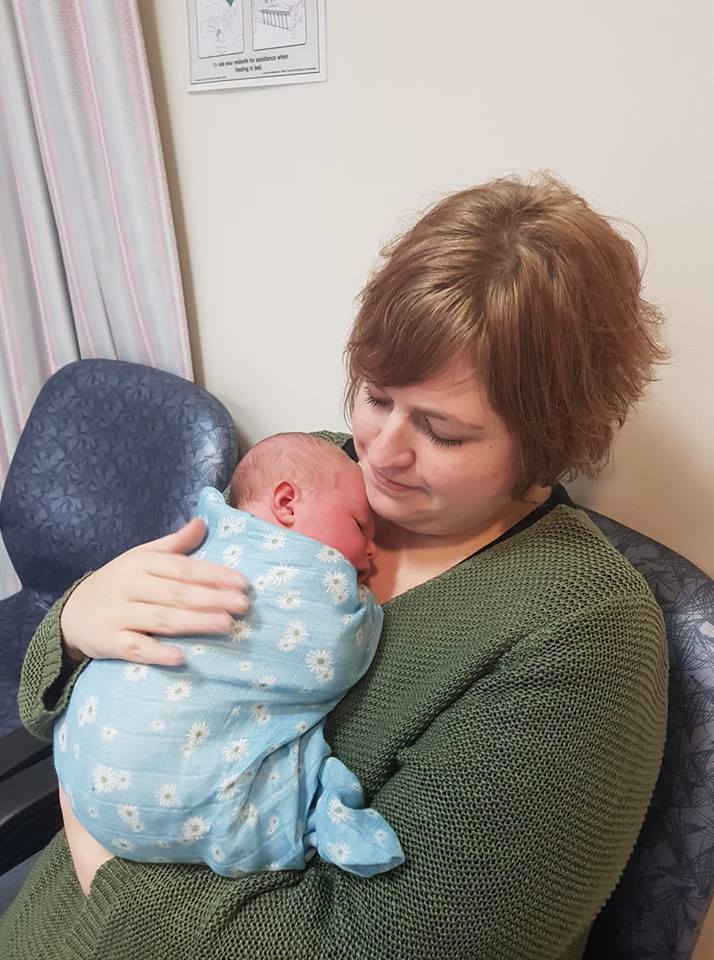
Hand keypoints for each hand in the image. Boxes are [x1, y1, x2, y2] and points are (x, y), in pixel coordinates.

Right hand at [60, 518, 249, 665]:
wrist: (71, 613)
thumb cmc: (119, 582)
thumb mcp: (141, 557)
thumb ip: (174, 544)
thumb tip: (203, 522)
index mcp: (141, 563)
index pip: (183, 568)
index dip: (213, 575)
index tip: (242, 583)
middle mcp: (130, 586)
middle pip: (176, 593)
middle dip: (212, 598)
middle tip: (243, 605)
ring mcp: (118, 615)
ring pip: (161, 619)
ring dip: (195, 622)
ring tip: (226, 624)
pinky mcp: (109, 642)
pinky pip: (134, 648)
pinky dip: (156, 653)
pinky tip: (180, 657)